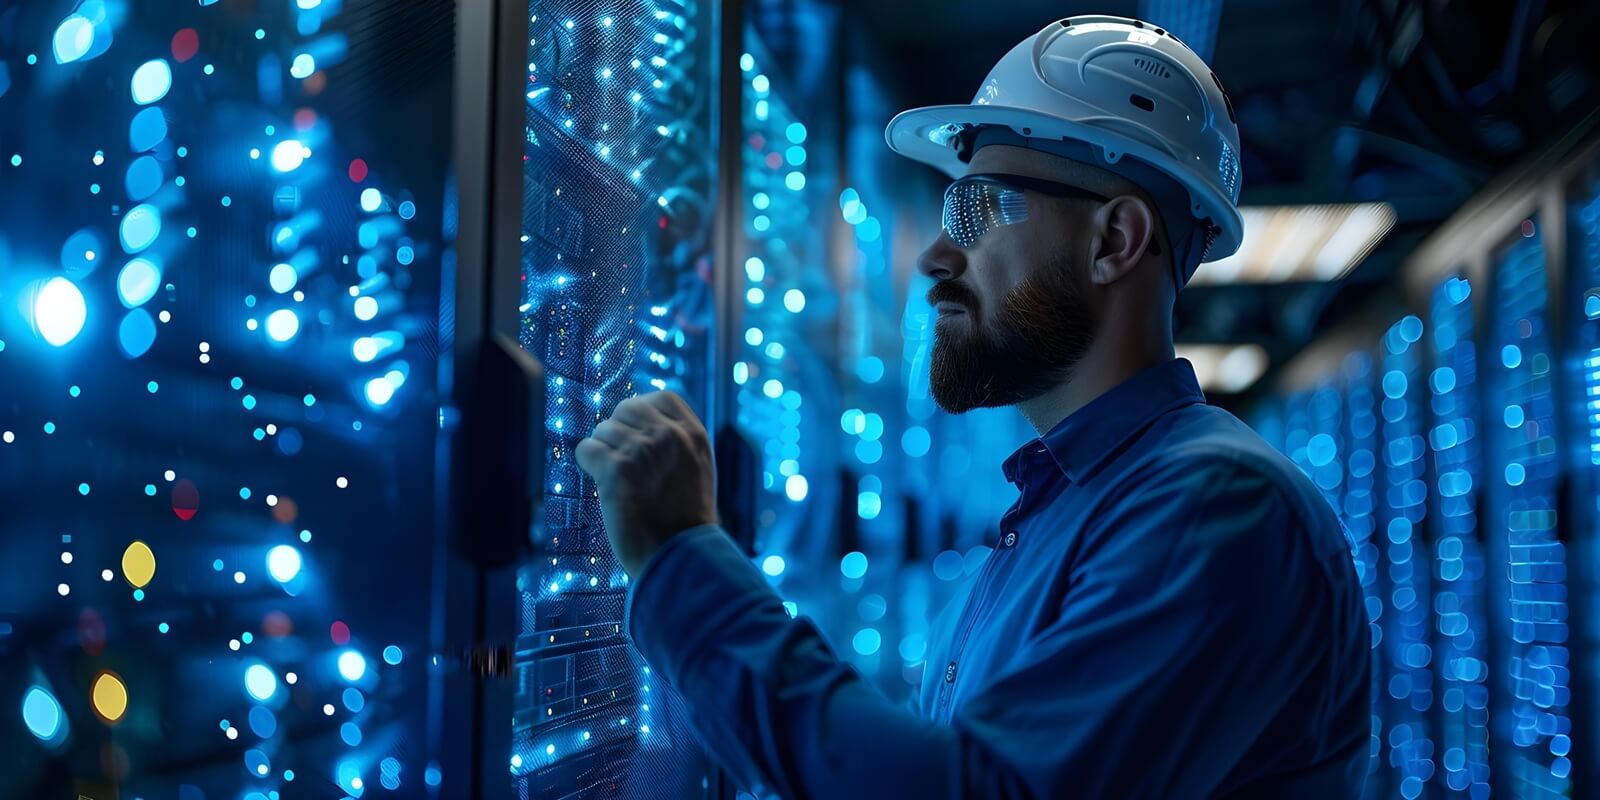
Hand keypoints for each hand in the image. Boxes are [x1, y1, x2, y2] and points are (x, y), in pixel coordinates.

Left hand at [574, 391, 717, 576]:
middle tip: (621, 461)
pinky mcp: (616, 469)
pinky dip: (588, 465)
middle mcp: (668, 435)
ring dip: (603, 453)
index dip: (643, 412)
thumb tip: (643, 425)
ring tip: (617, 481)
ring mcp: (641, 449)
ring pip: (603, 430)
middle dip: (619, 431)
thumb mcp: (697, 471)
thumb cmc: (685, 523)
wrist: (680, 558)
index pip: (661, 397)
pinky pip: (586, 449)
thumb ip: (677, 444)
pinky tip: (603, 484)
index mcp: (693, 434)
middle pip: (627, 408)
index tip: (637, 434)